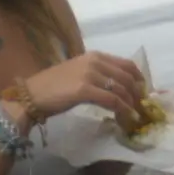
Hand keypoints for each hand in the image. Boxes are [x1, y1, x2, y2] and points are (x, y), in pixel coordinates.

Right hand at [23, 51, 144, 123]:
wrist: (31, 95)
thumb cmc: (54, 87)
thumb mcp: (79, 73)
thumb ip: (99, 75)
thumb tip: (119, 87)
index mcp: (95, 56)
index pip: (127, 64)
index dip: (139, 79)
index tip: (143, 92)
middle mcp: (94, 62)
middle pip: (128, 77)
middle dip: (138, 94)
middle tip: (140, 108)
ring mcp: (89, 74)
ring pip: (122, 89)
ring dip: (131, 104)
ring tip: (134, 116)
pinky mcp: (84, 89)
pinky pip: (112, 100)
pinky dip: (122, 110)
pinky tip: (125, 118)